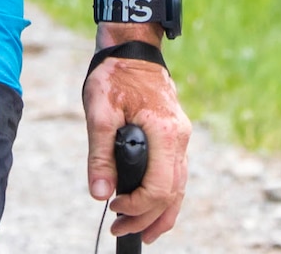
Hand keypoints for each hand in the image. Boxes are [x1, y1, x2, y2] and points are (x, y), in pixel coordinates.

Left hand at [84, 53, 190, 243]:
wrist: (132, 48)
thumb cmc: (115, 75)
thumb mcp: (100, 113)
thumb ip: (100, 155)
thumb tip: (100, 193)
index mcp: (165, 132)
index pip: (160, 187)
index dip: (138, 205)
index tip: (114, 207)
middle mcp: (179, 137)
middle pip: (173, 193)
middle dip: (148, 217)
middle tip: (120, 229)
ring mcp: (180, 136)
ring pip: (179, 186)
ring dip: (160, 212)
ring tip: (139, 231)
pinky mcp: (174, 134)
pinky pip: (176, 173)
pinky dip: (165, 195)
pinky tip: (151, 206)